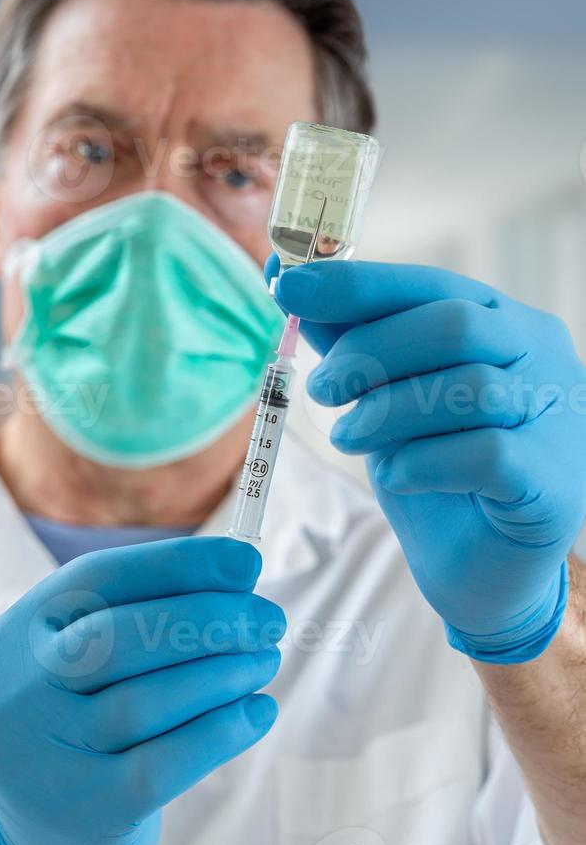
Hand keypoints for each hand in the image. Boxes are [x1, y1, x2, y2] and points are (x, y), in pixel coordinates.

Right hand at [0, 536, 283, 844]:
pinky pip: (164, 766)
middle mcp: (17, 691)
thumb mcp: (82, 653)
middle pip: (120, 638)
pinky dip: (223, 731)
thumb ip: (144, 609)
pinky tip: (258, 712)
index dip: (178, 564)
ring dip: (225, 674)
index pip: (98, 578)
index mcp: (20, 632)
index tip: (247, 562)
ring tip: (264, 662)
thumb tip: (239, 573)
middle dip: (211, 619)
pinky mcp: (85, 813)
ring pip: (145, 702)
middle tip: (268, 621)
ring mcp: (45, 757)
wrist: (30, 831)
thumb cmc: (80, 715)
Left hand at [269, 256, 585, 663]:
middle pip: (456, 326)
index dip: (358, 285)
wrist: (477, 565)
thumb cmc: (433, 469)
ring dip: (387, 413)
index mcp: (502, 323)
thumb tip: (287, 278)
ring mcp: (558, 418)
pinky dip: (422, 461)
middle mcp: (541, 358)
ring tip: (347, 438)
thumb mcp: (385, 397)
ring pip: (470, 389)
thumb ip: (349, 341)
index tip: (289, 288)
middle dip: (369, 352)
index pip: (431, 284)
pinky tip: (395, 474)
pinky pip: (485, 454)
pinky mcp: (554, 481)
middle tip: (320, 389)